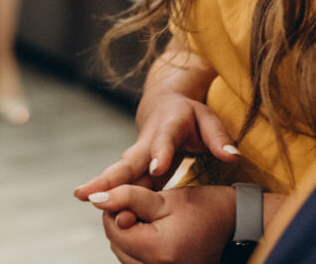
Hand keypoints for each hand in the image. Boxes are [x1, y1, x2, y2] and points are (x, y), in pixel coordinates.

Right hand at [75, 94, 237, 197]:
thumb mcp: (209, 119)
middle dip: (112, 176)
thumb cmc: (190, 116)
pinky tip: (96, 207)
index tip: (157, 168)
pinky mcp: (136, 168)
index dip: (161, 154)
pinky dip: (110, 193)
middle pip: (130, 160)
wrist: (163, 107)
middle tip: (93, 188)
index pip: (165, 141)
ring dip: (102, 184)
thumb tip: (233, 156)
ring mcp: (139, 156)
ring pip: (120, 172)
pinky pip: (123, 182)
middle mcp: (148, 141)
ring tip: (82, 196)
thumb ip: (219, 137)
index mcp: (169, 126)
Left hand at [91, 184, 235, 263]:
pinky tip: (152, 231)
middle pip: (117, 245)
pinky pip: (138, 262)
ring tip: (149, 216)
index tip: (127, 194)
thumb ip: (128, 198)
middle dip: (120, 221)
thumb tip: (96, 199)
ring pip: (125, 255)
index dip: (114, 209)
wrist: (236, 227)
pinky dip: (139, 245)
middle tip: (139, 204)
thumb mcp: (165, 198)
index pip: (114, 231)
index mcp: (158, 251)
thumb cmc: (205, 209)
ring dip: (128, 234)